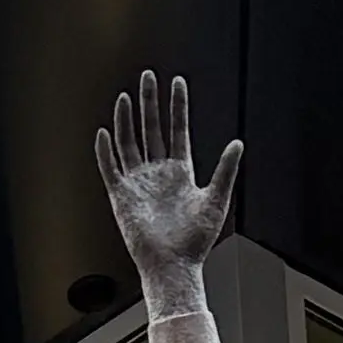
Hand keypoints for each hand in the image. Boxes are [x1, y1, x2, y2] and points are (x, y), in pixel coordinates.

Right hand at [96, 69, 237, 284]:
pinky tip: (104, 132)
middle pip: (151, 129)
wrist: (173, 266)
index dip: (177, 106)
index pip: (177, 129)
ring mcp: (138, 183)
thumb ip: (225, 170)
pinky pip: (110, 169)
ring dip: (127, 120)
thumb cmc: (195, 241)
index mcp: (180, 172)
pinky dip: (105, 151)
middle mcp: (157, 173)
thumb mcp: (216, 200)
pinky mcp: (121, 197)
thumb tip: (238, 144)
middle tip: (148, 76)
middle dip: (150, 102)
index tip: (177, 83)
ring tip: (126, 96)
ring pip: (129, 143)